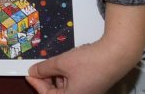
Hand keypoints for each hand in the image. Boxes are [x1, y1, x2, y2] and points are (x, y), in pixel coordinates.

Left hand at [26, 4, 144, 93]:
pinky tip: (63, 65)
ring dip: (56, 77)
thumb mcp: (62, 63)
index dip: (37, 84)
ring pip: (66, 88)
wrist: (116, 54)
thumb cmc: (92, 62)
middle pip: (57, 93)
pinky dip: (66, 75)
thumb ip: (45, 69)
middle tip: (38, 69)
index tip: (29, 74)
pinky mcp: (92, 85)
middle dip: (46, 81)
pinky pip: (74, 83)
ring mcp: (88, 92)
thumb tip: (34, 72)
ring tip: (51, 64)